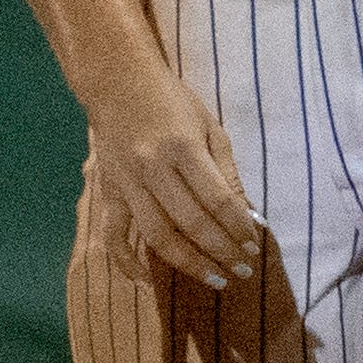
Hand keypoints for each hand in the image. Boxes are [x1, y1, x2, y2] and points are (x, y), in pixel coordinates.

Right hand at [84, 71, 261, 287]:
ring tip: (215, 279)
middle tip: (243, 270)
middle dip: (222, 251)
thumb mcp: (210, 126)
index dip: (238, 227)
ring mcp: (126, 183)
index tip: (254, 245)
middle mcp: (153, 169)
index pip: (217, 199)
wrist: (117, 82)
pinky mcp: (108, 192)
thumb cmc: (172, 101)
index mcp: (183, 148)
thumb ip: (226, 171)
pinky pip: (113, 236)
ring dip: (189, 263)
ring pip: (157, 235)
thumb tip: (246, 213)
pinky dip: (126, 262)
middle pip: (191, 223)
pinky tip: (148, 280)